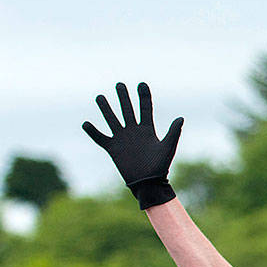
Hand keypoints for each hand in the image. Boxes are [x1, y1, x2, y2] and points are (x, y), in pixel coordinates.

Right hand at [82, 82, 183, 208]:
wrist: (148, 182)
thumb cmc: (160, 167)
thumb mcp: (168, 148)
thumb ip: (173, 133)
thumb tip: (181, 118)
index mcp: (147, 129)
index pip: (145, 108)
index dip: (144, 96)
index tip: (141, 84)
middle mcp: (133, 131)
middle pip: (127, 110)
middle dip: (123, 97)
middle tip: (119, 84)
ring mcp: (122, 138)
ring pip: (112, 119)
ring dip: (106, 108)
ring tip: (100, 97)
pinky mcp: (113, 148)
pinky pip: (100, 138)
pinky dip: (93, 131)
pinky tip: (86, 123)